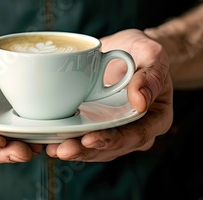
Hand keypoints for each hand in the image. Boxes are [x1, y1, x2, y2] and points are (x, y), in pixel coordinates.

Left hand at [46, 29, 172, 161]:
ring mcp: (113, 129)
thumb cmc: (143, 52)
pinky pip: (81, 135)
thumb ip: (151, 75)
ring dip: (72, 150)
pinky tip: (46, 140)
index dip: (113, 141)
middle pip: (111, 148)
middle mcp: (134, 129)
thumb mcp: (152, 55)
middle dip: (85, 151)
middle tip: (63, 149)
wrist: (127, 51)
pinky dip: (64, 138)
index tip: (90, 139)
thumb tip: (140, 101)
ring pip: (94, 147)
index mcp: (155, 118)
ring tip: (52, 148)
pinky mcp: (95, 124)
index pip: (136, 136)